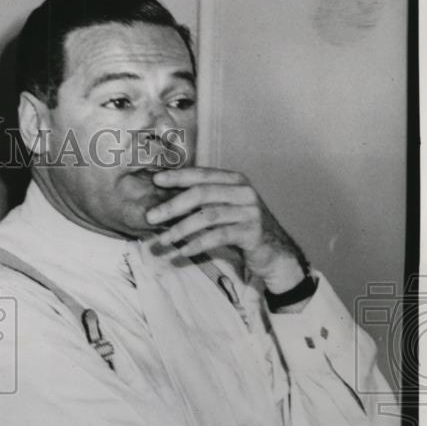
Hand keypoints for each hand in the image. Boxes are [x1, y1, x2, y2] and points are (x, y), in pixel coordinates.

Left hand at [145, 167, 306, 292]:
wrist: (275, 252)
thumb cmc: (241, 229)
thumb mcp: (223, 209)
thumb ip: (202, 202)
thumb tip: (164, 202)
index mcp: (235, 181)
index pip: (202, 173)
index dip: (178, 176)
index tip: (155, 180)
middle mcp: (244, 192)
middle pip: (202, 193)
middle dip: (172, 205)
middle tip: (151, 217)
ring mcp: (250, 211)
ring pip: (208, 216)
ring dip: (181, 229)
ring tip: (164, 240)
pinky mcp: (253, 232)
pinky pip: (219, 236)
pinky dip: (198, 244)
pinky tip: (183, 252)